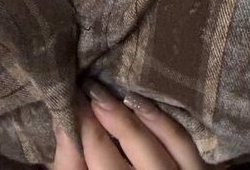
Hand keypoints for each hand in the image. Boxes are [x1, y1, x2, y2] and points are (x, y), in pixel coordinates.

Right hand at [49, 81, 225, 169]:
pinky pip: (185, 144)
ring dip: (139, 113)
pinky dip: (166, 122)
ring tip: (116, 94)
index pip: (100, 150)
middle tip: (91, 88)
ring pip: (164, 140)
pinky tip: (146, 106)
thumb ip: (69, 164)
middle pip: (134, 142)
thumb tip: (65, 124)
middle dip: (110, 111)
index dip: (84, 120)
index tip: (72, 96)